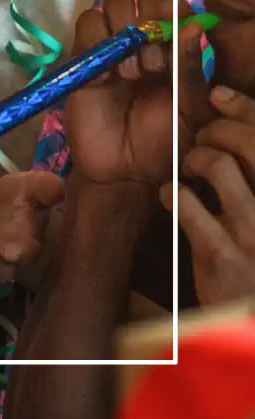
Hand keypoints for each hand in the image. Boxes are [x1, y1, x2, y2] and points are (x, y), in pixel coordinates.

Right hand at [64, 0, 207, 187]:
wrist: (126, 172)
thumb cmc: (165, 143)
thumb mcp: (190, 109)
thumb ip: (190, 69)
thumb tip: (195, 26)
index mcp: (173, 49)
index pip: (172, 6)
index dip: (172, 11)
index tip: (173, 35)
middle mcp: (142, 42)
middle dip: (147, 21)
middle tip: (153, 64)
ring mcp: (110, 49)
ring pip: (109, 6)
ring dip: (121, 32)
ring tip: (132, 74)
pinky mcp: (82, 60)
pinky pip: (84, 28)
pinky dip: (95, 43)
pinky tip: (107, 77)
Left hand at [162, 85, 254, 304]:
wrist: (252, 325)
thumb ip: (252, 175)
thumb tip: (231, 115)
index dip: (245, 107)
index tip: (220, 94)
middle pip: (248, 141)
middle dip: (218, 127)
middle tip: (202, 137)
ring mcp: (254, 232)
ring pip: (217, 164)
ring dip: (195, 158)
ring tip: (189, 170)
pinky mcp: (221, 254)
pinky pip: (185, 201)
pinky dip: (172, 192)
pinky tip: (172, 198)